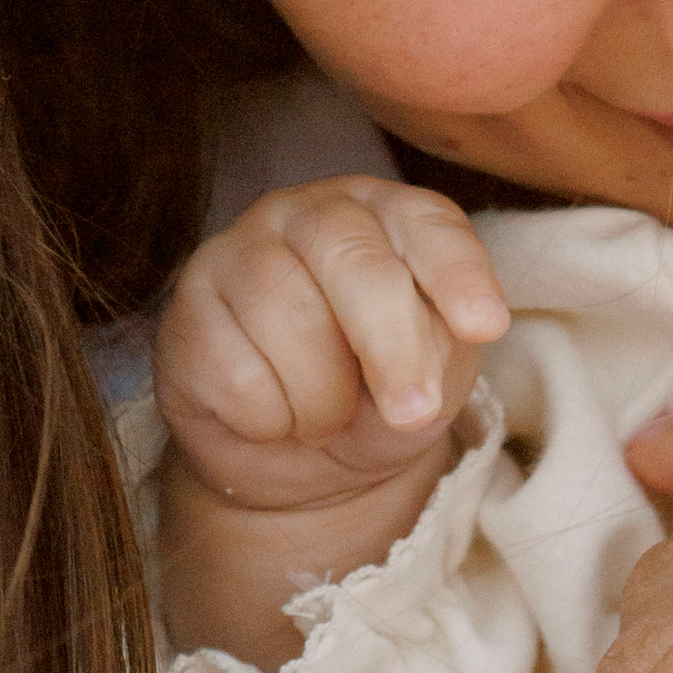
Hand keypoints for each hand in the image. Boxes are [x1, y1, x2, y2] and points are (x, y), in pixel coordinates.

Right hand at [154, 178, 509, 514]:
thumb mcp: (435, 376)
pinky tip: (272, 413)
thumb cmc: (378, 398)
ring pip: (291, 322)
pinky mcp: (188, 308)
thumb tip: (426, 359)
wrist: (298, 458)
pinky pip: (238, 374)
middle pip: (356, 264)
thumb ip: (440, 348)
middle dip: (393, 347)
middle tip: (413, 414)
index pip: (427, 223)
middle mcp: (312, 215)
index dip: (457, 274)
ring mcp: (240, 251)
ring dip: (324, 399)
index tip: (484, 327)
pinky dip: (271, 419)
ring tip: (324, 415)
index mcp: (389, 215)